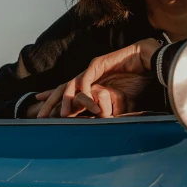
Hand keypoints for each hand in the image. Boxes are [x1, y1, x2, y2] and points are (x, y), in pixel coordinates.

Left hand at [36, 39, 159, 117]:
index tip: (43, 113)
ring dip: (65, 101)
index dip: (54, 101)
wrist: (147, 60)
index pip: (67, 93)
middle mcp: (86, 75)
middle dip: (50, 102)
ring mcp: (90, 69)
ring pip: (70, 85)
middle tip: (39, 117)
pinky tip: (79, 101)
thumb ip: (111, 110)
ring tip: (61, 115)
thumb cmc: (137, 78)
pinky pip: (86, 78)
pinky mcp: (98, 63)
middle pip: (62, 89)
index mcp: (89, 83)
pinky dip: (82, 90)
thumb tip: (108, 126)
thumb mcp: (120, 100)